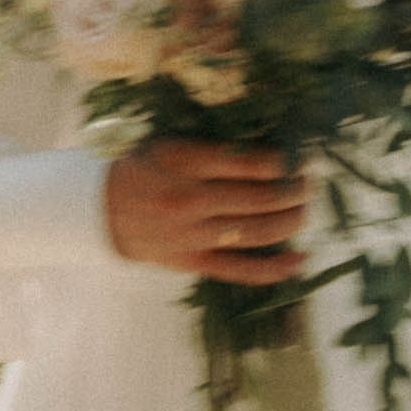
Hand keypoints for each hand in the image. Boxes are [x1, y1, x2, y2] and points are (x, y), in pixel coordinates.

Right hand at [104, 138, 309, 284]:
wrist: (100, 211)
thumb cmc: (142, 167)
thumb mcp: (169, 141)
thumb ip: (212, 142)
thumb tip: (267, 142)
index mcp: (185, 160)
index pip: (250, 163)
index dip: (285, 161)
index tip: (301, 155)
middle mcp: (192, 198)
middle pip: (261, 198)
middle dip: (295, 190)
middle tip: (311, 180)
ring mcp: (194, 234)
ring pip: (258, 232)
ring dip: (292, 220)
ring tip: (306, 208)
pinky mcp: (195, 262)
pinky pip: (242, 269)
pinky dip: (275, 268)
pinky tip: (300, 258)